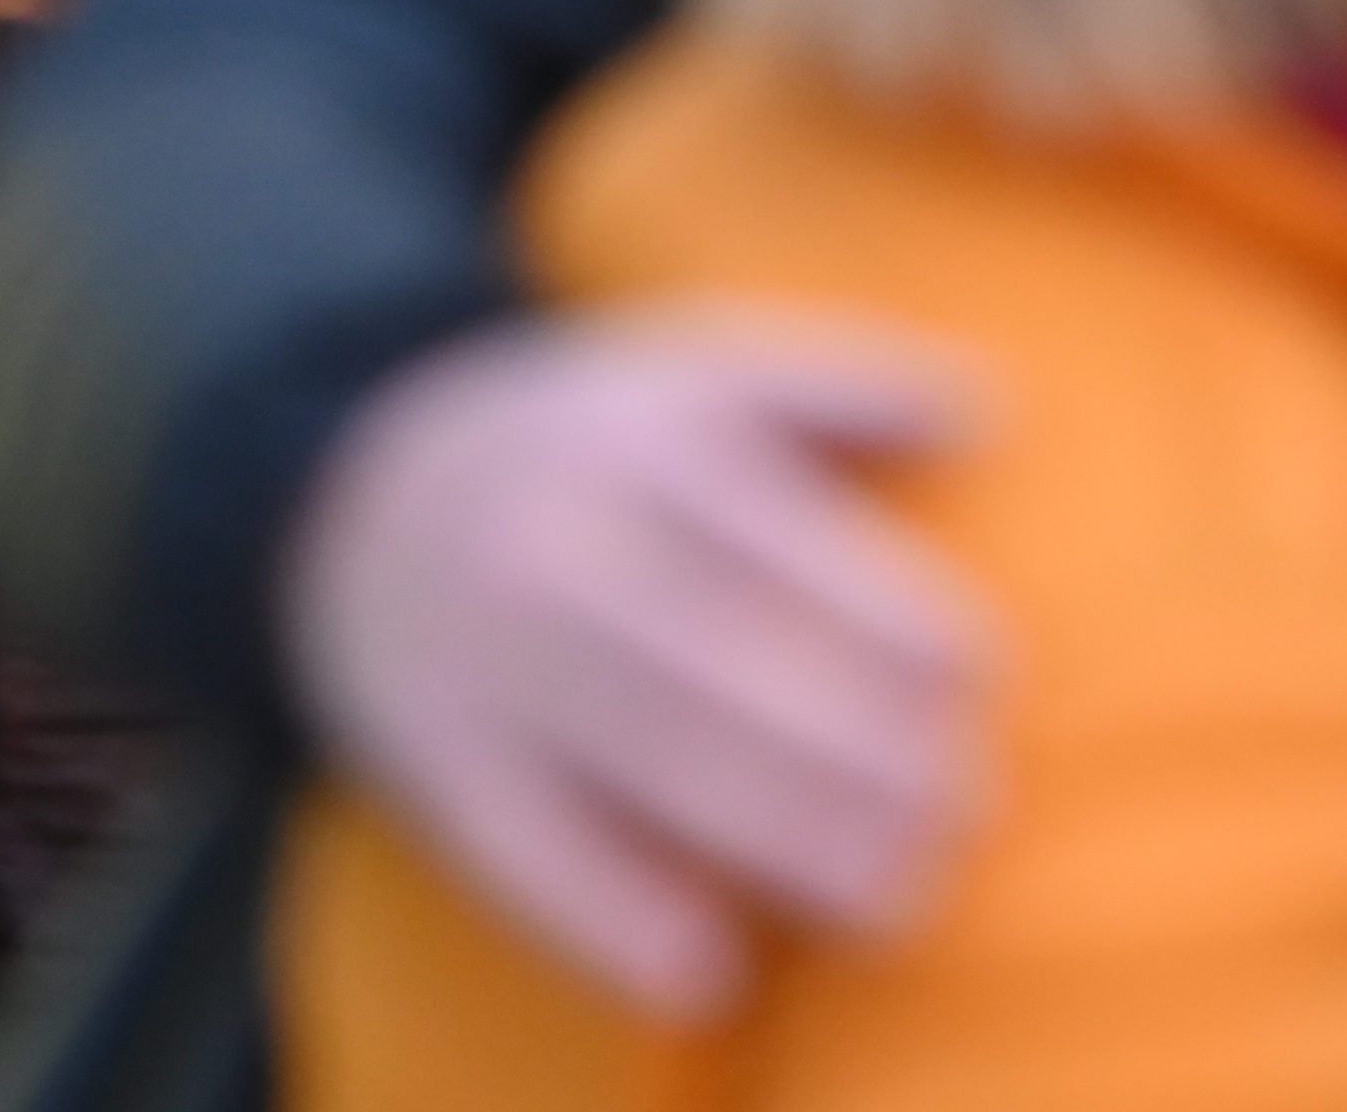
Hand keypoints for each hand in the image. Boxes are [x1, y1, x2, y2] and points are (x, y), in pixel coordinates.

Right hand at [285, 314, 987, 1019]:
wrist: (355, 500)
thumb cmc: (586, 448)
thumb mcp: (691, 376)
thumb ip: (838, 386)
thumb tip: (991, 408)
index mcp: (642, 445)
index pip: (788, 539)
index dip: (895, 617)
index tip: (981, 679)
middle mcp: (565, 545)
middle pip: (730, 661)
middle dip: (863, 750)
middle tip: (968, 807)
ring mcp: (497, 660)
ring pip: (651, 759)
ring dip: (787, 841)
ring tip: (898, 896)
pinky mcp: (443, 763)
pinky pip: (529, 853)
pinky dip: (613, 921)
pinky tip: (709, 970)